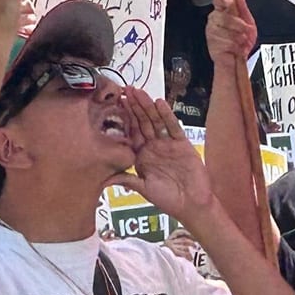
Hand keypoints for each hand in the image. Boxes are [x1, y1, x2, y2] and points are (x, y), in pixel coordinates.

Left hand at [118, 92, 215, 220]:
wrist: (192, 205)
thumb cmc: (167, 199)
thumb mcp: (144, 189)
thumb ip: (126, 180)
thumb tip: (103, 180)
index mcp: (142, 155)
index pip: (131, 133)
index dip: (124, 119)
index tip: (116, 104)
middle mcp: (153, 146)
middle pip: (142, 122)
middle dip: (134, 106)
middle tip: (126, 90)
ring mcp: (168, 144)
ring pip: (156, 121)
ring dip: (148, 106)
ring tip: (139, 92)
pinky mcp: (182, 144)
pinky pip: (173, 127)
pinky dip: (167, 115)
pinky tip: (160, 104)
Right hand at [206, 0, 256, 69]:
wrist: (237, 62)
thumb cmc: (241, 42)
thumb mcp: (248, 22)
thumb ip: (243, 8)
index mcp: (222, 12)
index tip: (230, 0)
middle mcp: (214, 21)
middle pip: (224, 16)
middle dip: (239, 24)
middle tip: (245, 30)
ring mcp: (212, 33)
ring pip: (228, 30)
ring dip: (239, 37)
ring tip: (240, 41)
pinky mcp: (213, 45)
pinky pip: (228, 42)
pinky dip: (237, 47)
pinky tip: (236, 48)